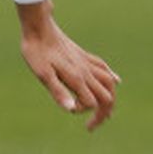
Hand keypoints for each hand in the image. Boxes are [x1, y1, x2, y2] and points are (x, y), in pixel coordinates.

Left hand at [18, 5, 119, 131]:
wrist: (38, 27)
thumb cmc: (37, 52)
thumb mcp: (42, 75)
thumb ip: (58, 91)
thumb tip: (72, 109)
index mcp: (76, 78)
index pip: (92, 103)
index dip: (84, 111)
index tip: (71, 110)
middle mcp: (86, 71)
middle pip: (107, 97)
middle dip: (103, 113)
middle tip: (91, 126)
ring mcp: (86, 63)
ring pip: (109, 83)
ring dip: (110, 98)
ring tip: (105, 111)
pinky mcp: (83, 55)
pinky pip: (104, 68)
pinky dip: (111, 78)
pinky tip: (115, 81)